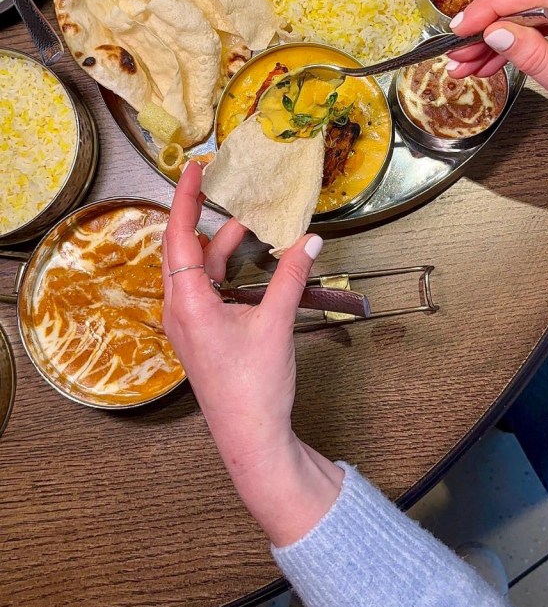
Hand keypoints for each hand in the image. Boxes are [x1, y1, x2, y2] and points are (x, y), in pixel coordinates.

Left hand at [163, 162, 343, 546]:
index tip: (192, 167)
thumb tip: (310, 239)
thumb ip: (291, 276)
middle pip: (184, 248)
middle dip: (201, 215)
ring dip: (220, 245)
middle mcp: (180, 309)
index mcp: (189, 303)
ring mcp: (187, 323)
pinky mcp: (199, 333)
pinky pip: (204, 287)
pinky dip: (223, 268)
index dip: (184, 198)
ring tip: (250, 224)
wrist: (250, 439)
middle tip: (219, 184)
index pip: (179, 236)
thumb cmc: (255, 387)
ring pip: (197, 269)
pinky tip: (249, 261)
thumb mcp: (276, 324)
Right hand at [447, 0, 547, 114]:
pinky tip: (492, 62)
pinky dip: (517, 43)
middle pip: (529, 1)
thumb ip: (535, 56)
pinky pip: (543, 25)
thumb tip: (498, 33)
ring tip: (469, 65)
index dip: (492, 5)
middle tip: (459, 51)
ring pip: (531, 15)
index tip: (464, 25)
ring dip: (497, 39)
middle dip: (488, 27)